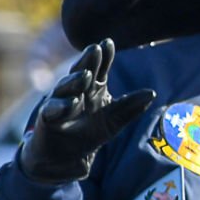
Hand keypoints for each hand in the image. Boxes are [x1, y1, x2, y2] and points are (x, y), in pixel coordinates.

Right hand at [19, 39, 156, 183]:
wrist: (68, 157)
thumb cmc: (89, 133)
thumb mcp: (114, 121)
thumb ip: (131, 107)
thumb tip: (152, 93)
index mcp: (92, 88)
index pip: (99, 68)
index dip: (104, 56)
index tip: (108, 42)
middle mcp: (75, 91)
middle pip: (80, 72)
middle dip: (87, 60)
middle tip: (95, 49)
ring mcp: (59, 103)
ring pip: (65, 88)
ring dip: (75, 80)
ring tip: (86, 74)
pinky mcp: (48, 119)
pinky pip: (53, 110)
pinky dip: (62, 106)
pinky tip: (72, 102)